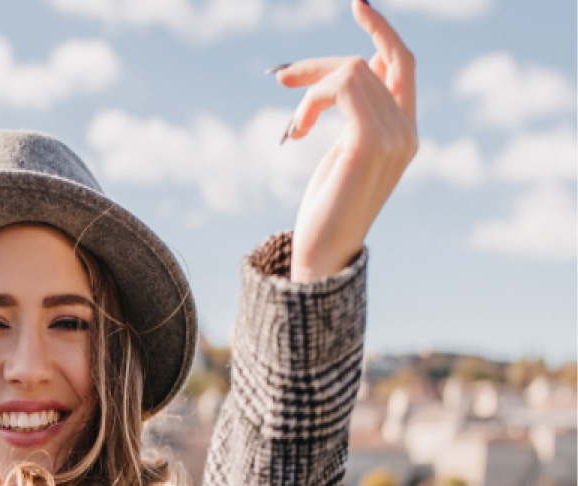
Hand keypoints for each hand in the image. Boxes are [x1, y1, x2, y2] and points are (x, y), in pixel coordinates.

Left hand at [275, 0, 417, 281]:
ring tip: (294, 129)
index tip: (357, 4)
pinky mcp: (371, 140)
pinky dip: (311, 102)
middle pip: (369, 63)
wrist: (323, 256)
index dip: (381, 31)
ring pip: (352, 71)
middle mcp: (408, 131)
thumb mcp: (342, 156)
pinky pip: (342, 87)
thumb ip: (356, 117)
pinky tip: (296, 133)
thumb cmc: (325, 214)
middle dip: (319, 66)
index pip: (403, 64)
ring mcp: (395, 135)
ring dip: (310, 92)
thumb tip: (349, 75)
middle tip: (281, 79)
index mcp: (405, 133)